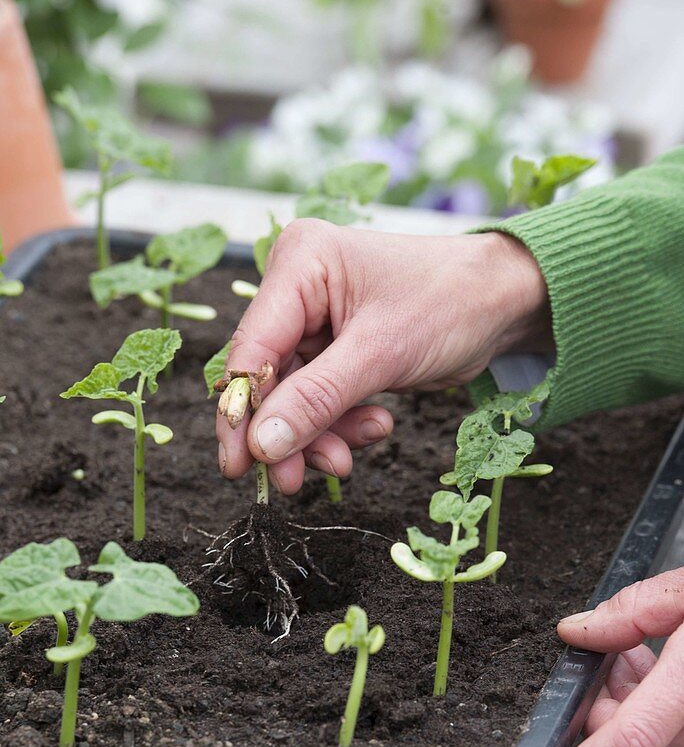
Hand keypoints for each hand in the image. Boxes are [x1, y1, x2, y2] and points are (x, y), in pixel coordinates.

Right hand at [217, 221, 549, 493]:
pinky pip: (321, 399)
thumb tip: (262, 445)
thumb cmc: (451, 302)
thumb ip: (317, 399)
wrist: (506, 302)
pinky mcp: (337, 350)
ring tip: (346, 460)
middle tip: (291, 482)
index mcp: (300, 264)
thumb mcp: (381, 353)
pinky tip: (376, 427)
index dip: (240, 410)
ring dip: (318, 435)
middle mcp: (299, 288)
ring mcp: (316, 321)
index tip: (240, 465)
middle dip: (286, 432)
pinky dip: (341, 424)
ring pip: (294, 397)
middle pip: (267, 378)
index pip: (251, 347)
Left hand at [534, 568, 683, 746]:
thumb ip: (636, 609)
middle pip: (633, 735)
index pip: (631, 742)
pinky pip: (673, 726)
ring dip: (627, 696)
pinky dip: (651, 697)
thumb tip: (578, 631)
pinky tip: (655, 660)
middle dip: (602, 702)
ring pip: (652, 733)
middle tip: (604, 655)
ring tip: (640, 648)